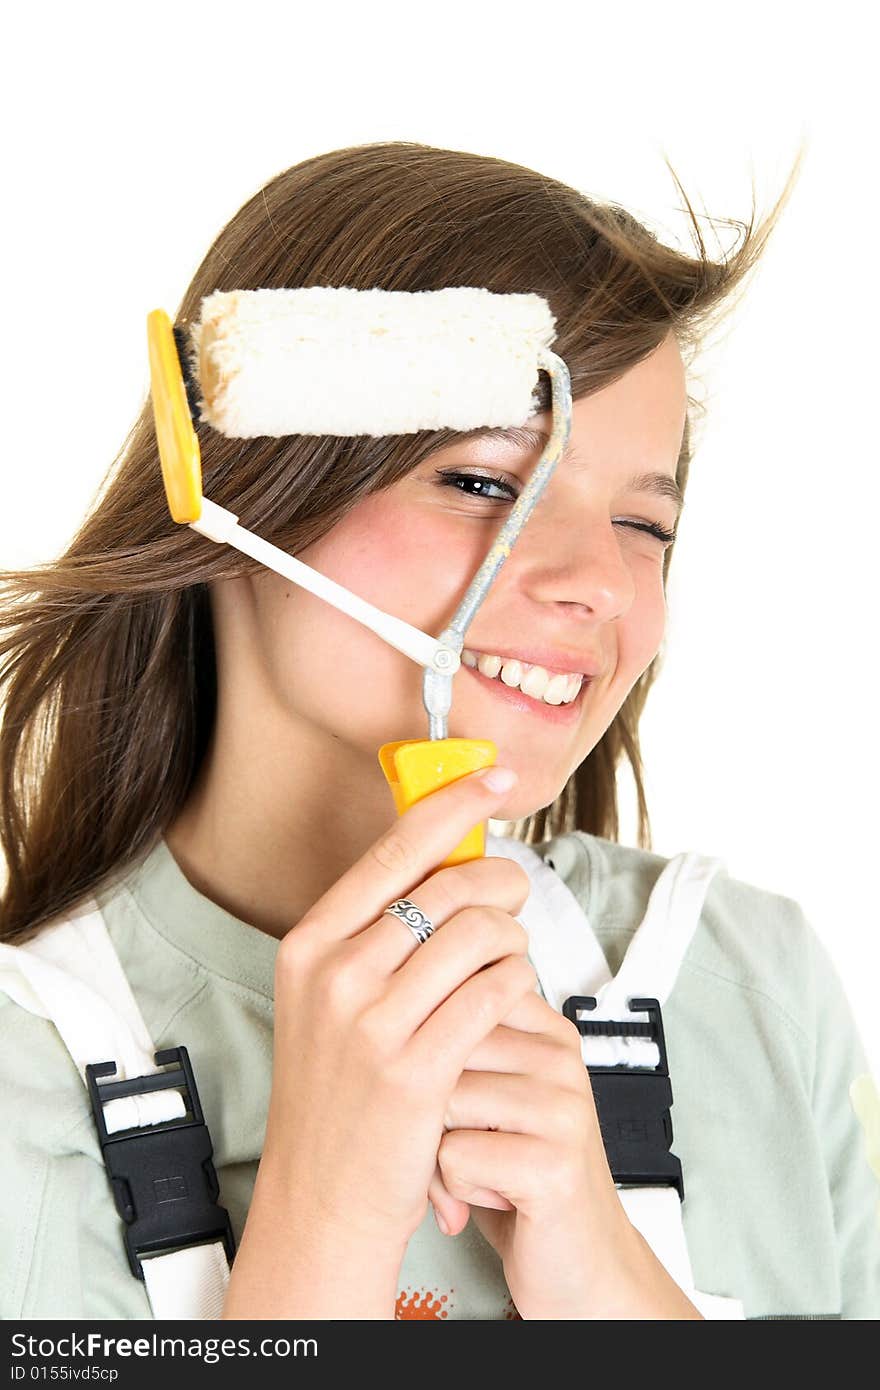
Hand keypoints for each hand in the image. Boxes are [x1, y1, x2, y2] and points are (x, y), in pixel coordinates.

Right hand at [263, 764, 536, 1270]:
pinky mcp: (415, 1069)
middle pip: (450, 886)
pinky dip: (517, 987)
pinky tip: (510, 1001)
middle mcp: (334, 973)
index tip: (497, 775)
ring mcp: (371, 1022)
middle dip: (502, 883)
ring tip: (508, 963)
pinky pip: (496, 993)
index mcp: (310, 943)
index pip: (395, 848)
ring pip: (482, 935)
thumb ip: (378, 931)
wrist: (324, 1196)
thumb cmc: (342, 1090)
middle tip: (514, 899)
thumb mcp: (332, 999)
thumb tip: (451, 856)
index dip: (454, 803)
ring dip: (513, 942)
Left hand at [435, 988, 703, 1317]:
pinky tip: (495, 1194)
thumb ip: (464, 1048)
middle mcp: (561, 1062)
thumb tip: (401, 1012)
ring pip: (443, 1103)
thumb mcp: (496, 1097)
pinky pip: (456, 1157)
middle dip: (431, 1106)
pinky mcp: (553, 1164)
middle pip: (443, 1050)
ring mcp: (563, 1110)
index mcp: (548, 1033)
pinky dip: (457, 1188)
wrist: (582, 1261)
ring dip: (444, 1151)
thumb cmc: (525, 1178)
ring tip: (486, 1167)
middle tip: (469, 1141)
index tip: (452, 1083)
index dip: (433, 1048)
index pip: (463, 997)